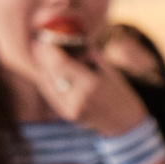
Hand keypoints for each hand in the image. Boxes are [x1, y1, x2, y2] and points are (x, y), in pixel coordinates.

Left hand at [28, 39, 148, 135]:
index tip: (45, 39)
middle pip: (51, 73)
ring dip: (42, 67)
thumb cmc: (121, 94)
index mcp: (91, 84)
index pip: (61, 64)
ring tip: (41, 55)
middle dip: (43, 57)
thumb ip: (90, 56)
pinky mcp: (66, 114)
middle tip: (38, 44)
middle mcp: (78, 98)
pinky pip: (51, 93)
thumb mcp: (110, 71)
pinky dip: (47, 80)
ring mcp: (70, 108)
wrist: (125, 124)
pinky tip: (47, 70)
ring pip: (47, 83)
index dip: (50, 51)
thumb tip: (72, 41)